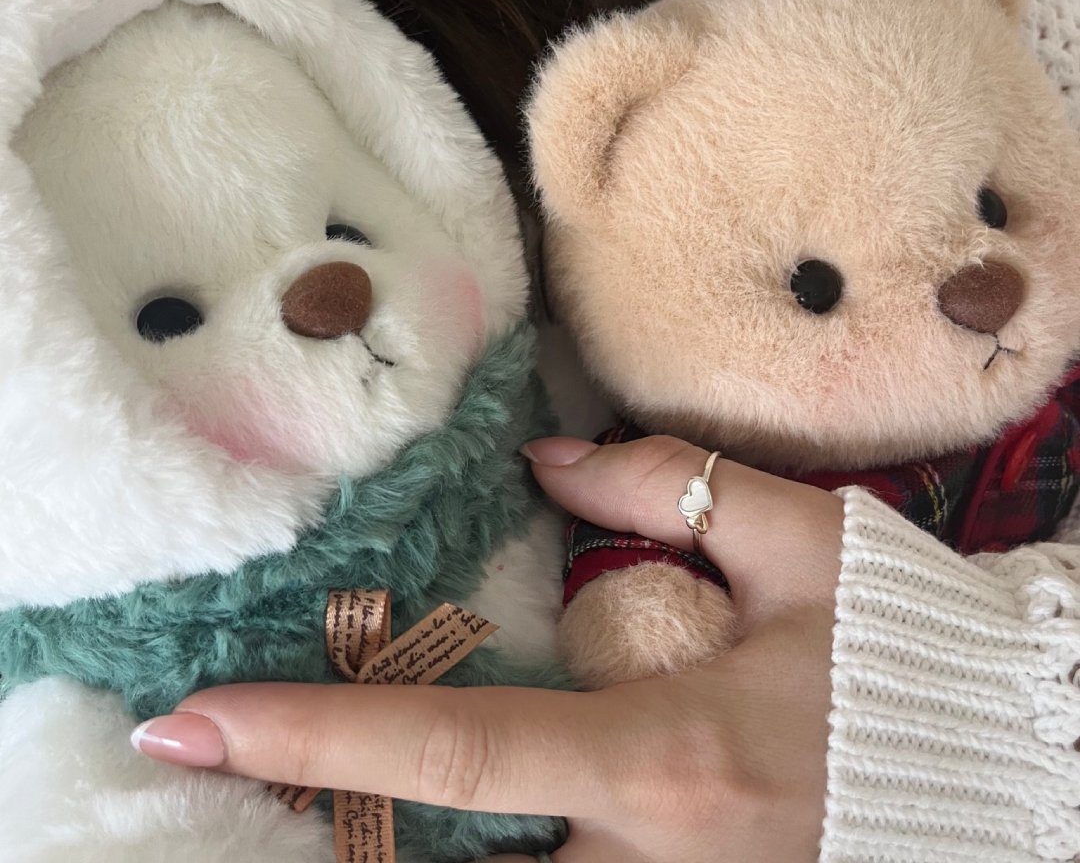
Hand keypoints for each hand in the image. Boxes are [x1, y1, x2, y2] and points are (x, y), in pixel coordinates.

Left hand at [130, 436, 844, 862]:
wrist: (1017, 771)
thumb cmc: (904, 648)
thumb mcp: (797, 541)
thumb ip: (660, 486)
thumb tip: (545, 463)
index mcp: (663, 754)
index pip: (451, 747)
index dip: (316, 734)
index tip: (197, 722)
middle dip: (318, 831)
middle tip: (220, 768)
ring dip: (386, 853)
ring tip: (304, 796)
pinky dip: (483, 858)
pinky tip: (440, 821)